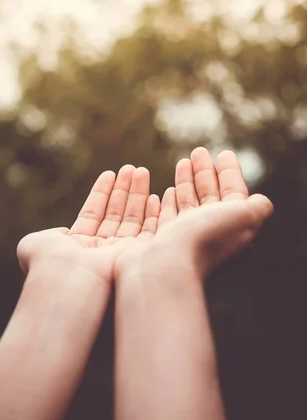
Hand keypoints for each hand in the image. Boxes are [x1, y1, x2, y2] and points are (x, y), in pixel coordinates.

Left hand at [16, 164, 155, 284]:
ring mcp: (119, 254)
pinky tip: (154, 196)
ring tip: (141, 171)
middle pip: (115, 214)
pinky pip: (148, 233)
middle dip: (124, 190)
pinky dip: (152, 214)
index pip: (93, 214)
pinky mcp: (136, 258)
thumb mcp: (33, 243)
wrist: (66, 281)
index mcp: (78, 246)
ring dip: (137, 194)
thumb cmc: (48, 262)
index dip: (102, 193)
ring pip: (132, 219)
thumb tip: (63, 232)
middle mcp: (100, 250)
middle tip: (132, 168)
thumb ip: (49, 233)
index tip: (110, 173)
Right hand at [115, 147, 273, 282]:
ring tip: (182, 162)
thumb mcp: (240, 217)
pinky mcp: (156, 241)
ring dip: (185, 182)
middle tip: (198, 151)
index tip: (224, 154)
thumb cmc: (201, 238)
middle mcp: (204, 234)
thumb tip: (263, 202)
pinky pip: (163, 217)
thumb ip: (255, 207)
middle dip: (205, 173)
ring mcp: (179, 238)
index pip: (232, 195)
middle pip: (208, 197)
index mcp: (226, 227)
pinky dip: (166, 202)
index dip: (230, 174)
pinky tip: (162, 192)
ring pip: (185, 204)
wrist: (163, 268)